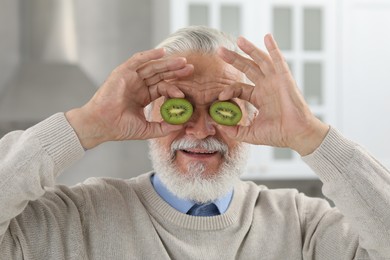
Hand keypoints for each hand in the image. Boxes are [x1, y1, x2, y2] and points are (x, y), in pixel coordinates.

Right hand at [66, 48, 192, 148]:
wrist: (102, 125)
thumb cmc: (120, 128)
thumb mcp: (147, 129)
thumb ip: (163, 127)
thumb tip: (181, 125)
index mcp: (143, 96)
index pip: (162, 87)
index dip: (174, 88)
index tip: (185, 92)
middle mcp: (138, 85)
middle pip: (160, 74)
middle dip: (175, 71)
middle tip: (190, 68)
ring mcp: (131, 78)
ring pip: (153, 66)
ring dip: (168, 63)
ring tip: (182, 62)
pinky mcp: (123, 72)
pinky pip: (138, 60)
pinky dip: (150, 54)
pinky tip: (163, 52)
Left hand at [217, 34, 328, 155]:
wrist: (296, 135)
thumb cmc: (278, 134)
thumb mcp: (250, 134)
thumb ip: (234, 131)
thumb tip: (218, 126)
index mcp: (258, 97)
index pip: (239, 88)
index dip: (229, 89)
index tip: (220, 96)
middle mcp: (266, 86)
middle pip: (247, 68)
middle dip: (234, 59)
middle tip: (219, 51)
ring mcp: (275, 81)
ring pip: (261, 60)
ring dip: (250, 49)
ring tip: (238, 40)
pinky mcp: (285, 79)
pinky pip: (278, 60)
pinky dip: (273, 48)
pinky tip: (267, 37)